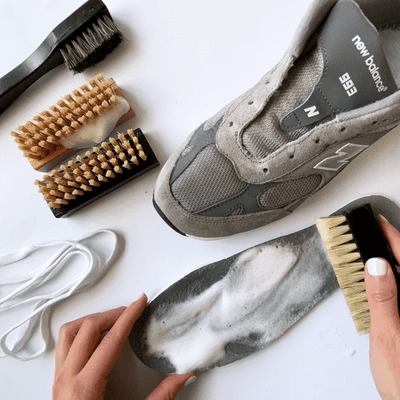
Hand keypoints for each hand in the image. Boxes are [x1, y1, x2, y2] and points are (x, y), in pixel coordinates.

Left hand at [53, 294, 194, 399]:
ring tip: (114, 319)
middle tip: (133, 310)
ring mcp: (59, 379)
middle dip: (113, 314)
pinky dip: (81, 332)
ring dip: (93, 320)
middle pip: (88, 328)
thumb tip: (183, 374)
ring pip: (69, 332)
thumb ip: (162, 396)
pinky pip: (65, 344)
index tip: (140, 302)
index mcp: (86, 386)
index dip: (128, 315)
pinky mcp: (57, 381)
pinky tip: (96, 337)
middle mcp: (67, 378)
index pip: (111, 338)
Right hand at [364, 216, 399, 399]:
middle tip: (371, 235)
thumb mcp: (390, 336)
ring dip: (387, 266)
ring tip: (371, 255)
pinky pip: (398, 294)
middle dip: (388, 249)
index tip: (377, 223)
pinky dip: (387, 283)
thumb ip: (383, 298)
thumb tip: (376, 265)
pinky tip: (378, 282)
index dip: (391, 238)